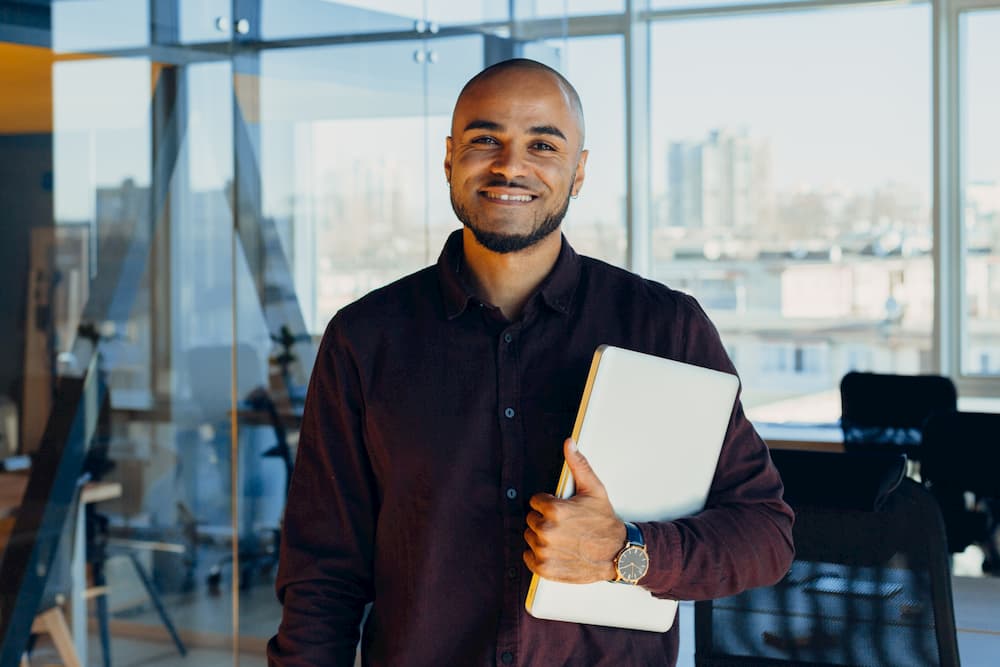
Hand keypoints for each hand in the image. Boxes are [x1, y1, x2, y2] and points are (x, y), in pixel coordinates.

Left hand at [523, 438, 625, 583]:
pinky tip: (555, 551)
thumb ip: (578, 464)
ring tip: (562, 538)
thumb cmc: (605, 522)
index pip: (536, 501)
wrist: (618, 554)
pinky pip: (529, 558)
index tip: (562, 510)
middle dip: (545, 520)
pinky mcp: (545, 569)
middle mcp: (547, 532)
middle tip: (564, 525)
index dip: (548, 504)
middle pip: (531, 520)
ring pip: (530, 538)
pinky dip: (538, 556)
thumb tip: (569, 443)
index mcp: (555, 510)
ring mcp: (545, 552)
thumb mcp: (594, 489)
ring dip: (542, 537)